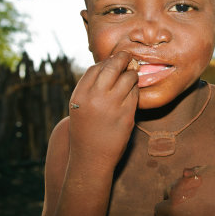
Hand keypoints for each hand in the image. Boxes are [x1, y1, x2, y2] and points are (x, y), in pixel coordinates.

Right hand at [67, 51, 138, 169]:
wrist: (91, 158)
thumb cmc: (85, 130)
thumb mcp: (79, 106)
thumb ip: (90, 87)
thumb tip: (108, 65)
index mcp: (80, 94)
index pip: (95, 68)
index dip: (106, 62)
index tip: (113, 60)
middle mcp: (95, 97)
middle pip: (113, 67)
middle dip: (123, 58)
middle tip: (128, 57)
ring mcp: (112, 106)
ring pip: (128, 78)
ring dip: (132, 74)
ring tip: (132, 76)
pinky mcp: (127, 115)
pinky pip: (135, 94)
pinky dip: (135, 89)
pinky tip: (133, 91)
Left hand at [154, 166, 214, 215]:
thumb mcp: (204, 169)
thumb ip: (190, 175)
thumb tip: (184, 177)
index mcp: (177, 189)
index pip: (165, 193)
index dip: (174, 195)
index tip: (183, 199)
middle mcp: (175, 207)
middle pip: (159, 213)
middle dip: (167, 213)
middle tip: (179, 214)